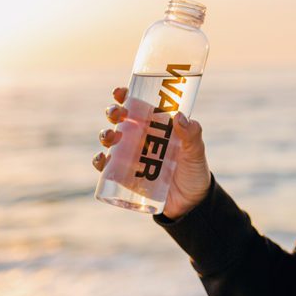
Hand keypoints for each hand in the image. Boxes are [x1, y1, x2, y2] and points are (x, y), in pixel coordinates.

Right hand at [93, 86, 211, 219]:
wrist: (191, 203)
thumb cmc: (194, 171)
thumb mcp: (196, 151)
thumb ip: (192, 135)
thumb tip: (179, 116)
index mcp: (157, 125)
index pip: (139, 105)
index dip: (126, 96)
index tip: (120, 92)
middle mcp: (141, 137)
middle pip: (120, 119)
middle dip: (113, 112)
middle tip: (117, 114)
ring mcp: (131, 156)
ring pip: (110, 140)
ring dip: (105, 134)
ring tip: (111, 137)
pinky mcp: (125, 176)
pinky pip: (106, 167)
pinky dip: (99, 162)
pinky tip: (102, 160)